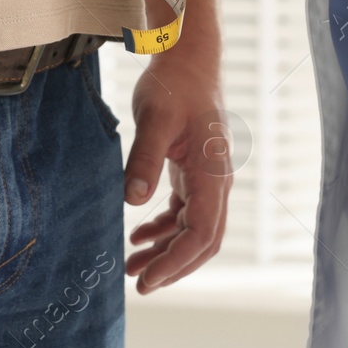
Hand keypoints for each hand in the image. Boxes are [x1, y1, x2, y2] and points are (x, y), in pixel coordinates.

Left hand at [124, 53, 229, 292]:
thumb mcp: (154, 121)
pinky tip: (138, 237)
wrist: (188, 62)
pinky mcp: (194, 173)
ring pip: (193, 231)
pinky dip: (164, 230)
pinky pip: (184, 214)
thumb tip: (133, 202)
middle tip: (139, 285)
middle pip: (203, 242)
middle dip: (173, 267)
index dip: (176, 262)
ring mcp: (207, 180)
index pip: (202, 234)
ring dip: (165, 252)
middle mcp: (216, 183)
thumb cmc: (174, 86)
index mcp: (212, 175)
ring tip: (132, 268)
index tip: (148, 279)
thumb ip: (144, 161)